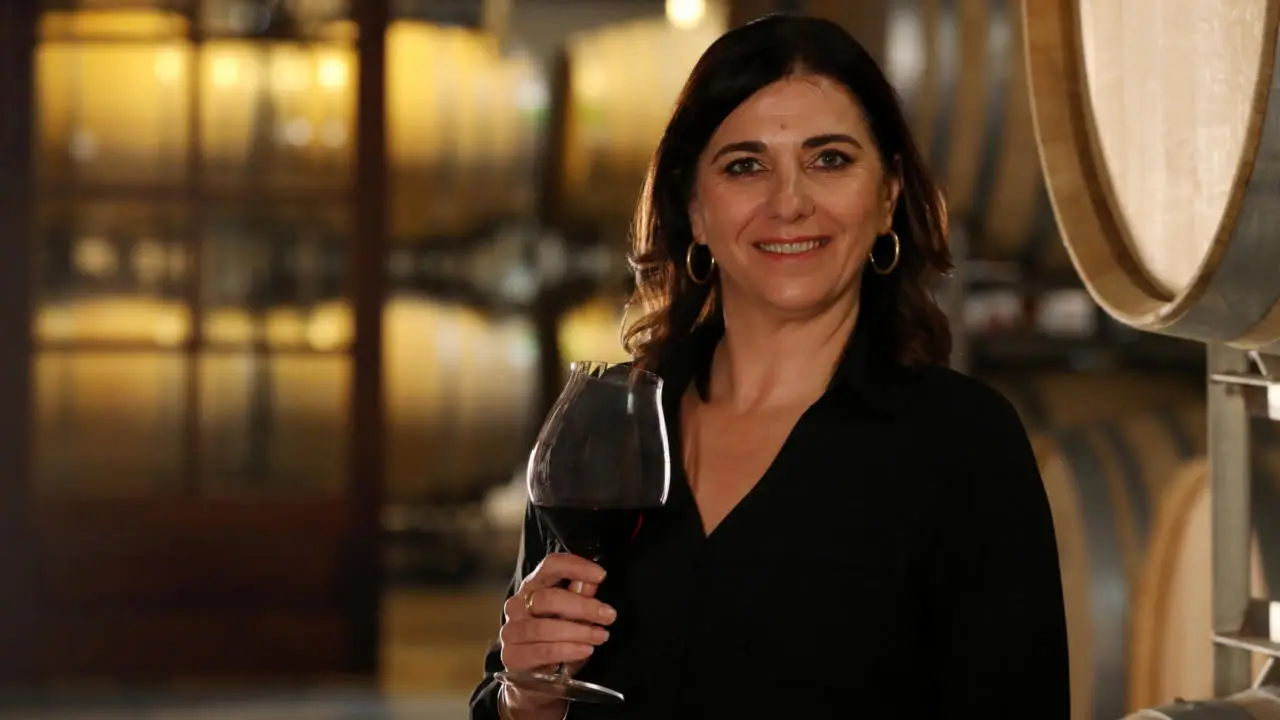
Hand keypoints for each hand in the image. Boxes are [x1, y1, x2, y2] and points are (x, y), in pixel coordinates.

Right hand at [499, 553, 616, 714]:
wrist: (534, 682)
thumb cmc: (555, 641)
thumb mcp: (572, 617)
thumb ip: (580, 597)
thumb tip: (591, 580)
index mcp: (533, 587)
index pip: (550, 566)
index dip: (576, 566)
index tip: (600, 575)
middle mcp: (517, 605)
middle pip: (548, 598)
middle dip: (583, 606)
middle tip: (608, 615)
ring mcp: (511, 631)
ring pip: (545, 627)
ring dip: (578, 631)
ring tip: (600, 636)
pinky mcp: (512, 656)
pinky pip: (542, 651)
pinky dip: (567, 649)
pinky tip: (585, 650)